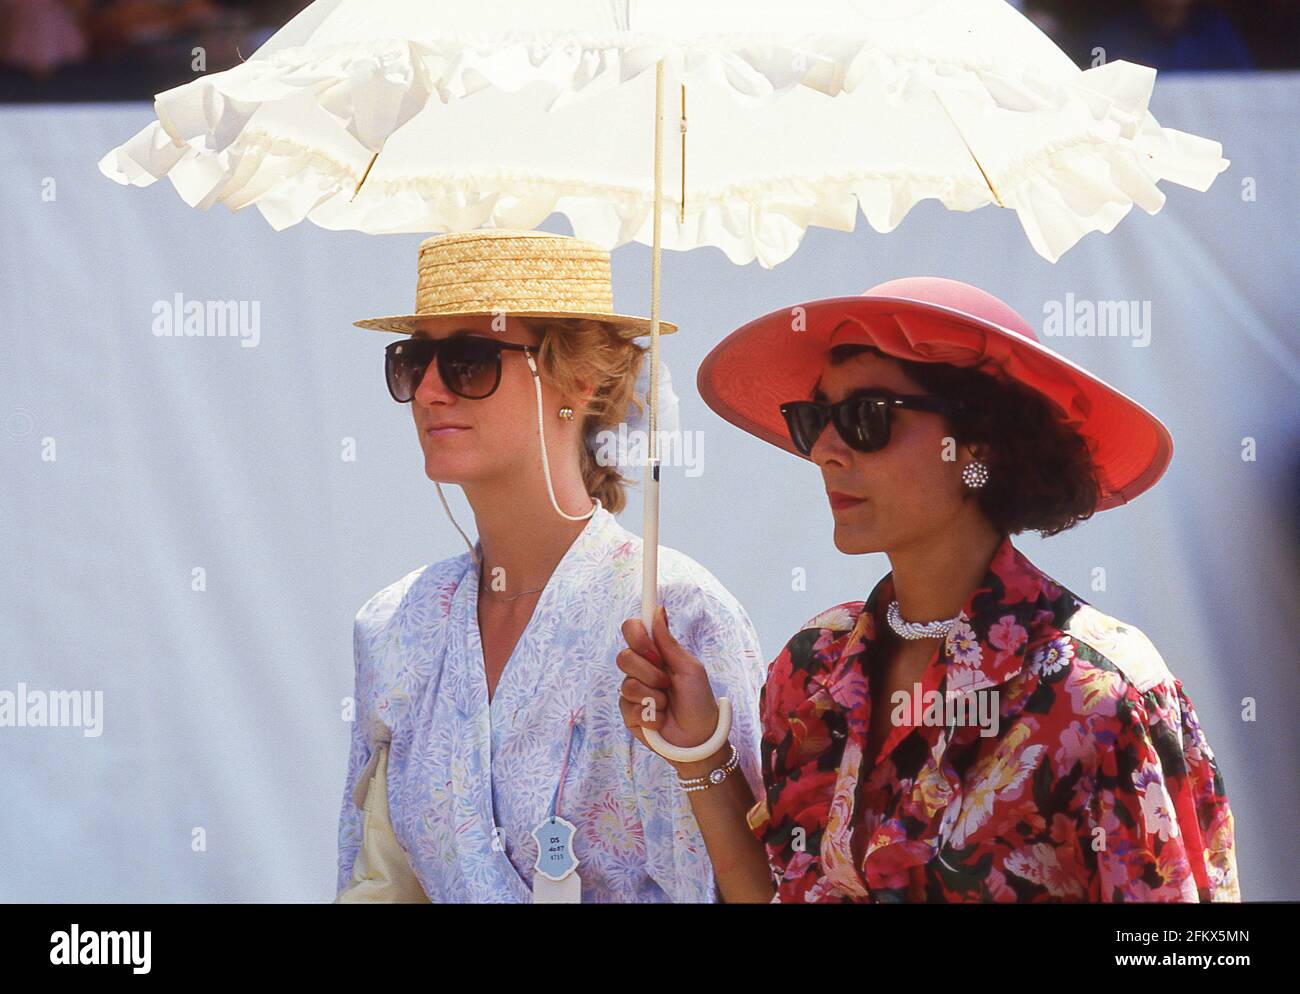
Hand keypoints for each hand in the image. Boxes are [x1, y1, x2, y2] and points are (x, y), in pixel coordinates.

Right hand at [617, 605, 721, 774]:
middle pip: (624, 657)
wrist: (699, 739)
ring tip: (667, 704)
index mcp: (655, 654)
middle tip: (667, 682)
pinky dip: (650, 714)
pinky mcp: (628, 714)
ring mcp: (632, 692)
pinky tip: (661, 719)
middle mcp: (641, 670)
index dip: (637, 635)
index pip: (632, 630)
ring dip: (653, 696)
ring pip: (627, 684)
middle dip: (650, 672)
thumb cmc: (699, 701)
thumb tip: (659, 610)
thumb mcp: (689, 668)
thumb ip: (668, 642)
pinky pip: (628, 707)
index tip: (652, 649)